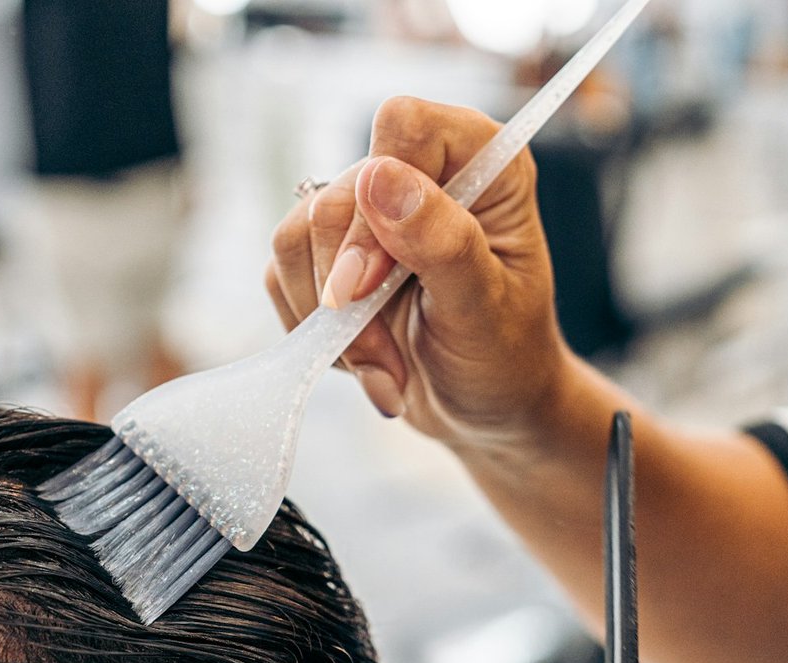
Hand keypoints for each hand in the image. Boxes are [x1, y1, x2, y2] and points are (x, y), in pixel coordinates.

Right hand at [263, 96, 567, 446]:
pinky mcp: (327, 256)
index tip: (375, 282)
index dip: (375, 199)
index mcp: (479, 162)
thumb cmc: (506, 356)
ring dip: (333, 324)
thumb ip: (440, 241)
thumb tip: (378, 180)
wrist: (485, 408)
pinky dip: (317, 334)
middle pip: (336, 196)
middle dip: (350, 292)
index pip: (402, 128)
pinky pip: (281, 276)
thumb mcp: (485, 307)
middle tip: (384, 355)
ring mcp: (366, 214)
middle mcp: (419, 174)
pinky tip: (366, 360)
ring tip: (385, 366)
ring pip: (297, 237)